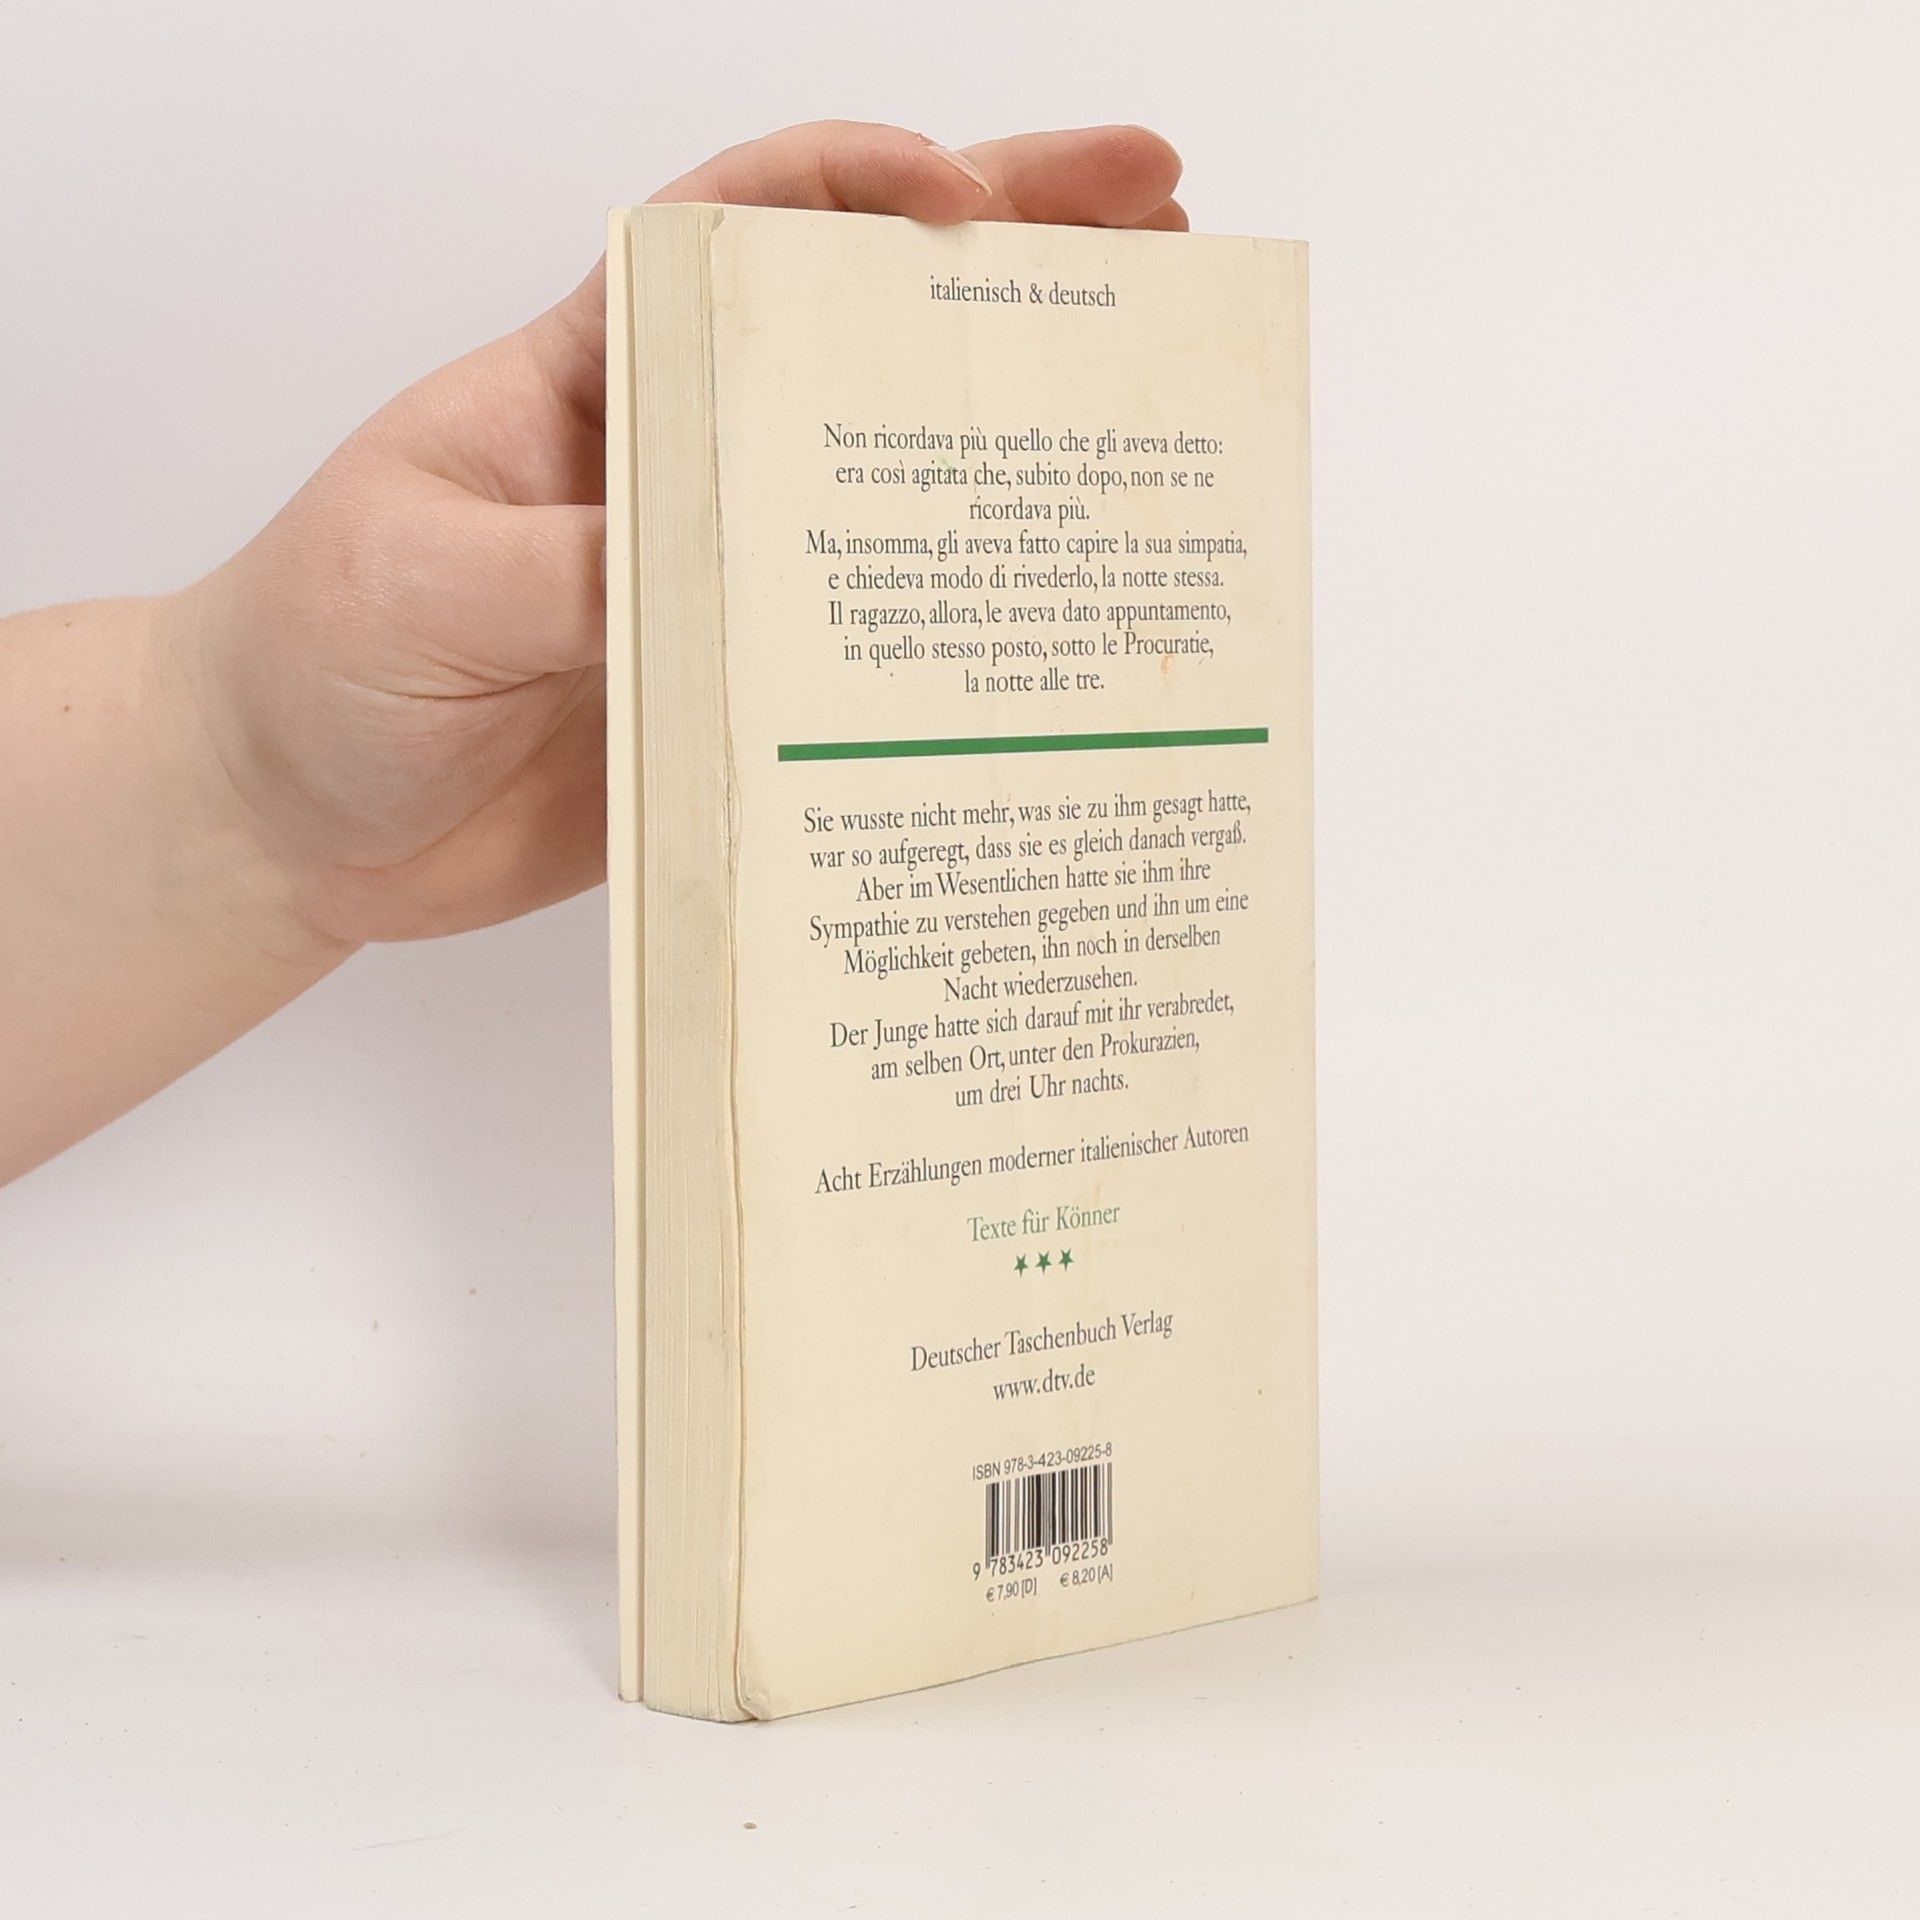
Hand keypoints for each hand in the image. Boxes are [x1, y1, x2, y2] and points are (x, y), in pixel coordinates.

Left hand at [183, 122, 1187, 947]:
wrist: (292, 822)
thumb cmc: (314, 659)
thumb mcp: (426, 581)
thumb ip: (579, 567)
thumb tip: (733, 568)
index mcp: (591, 381)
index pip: (735, 236)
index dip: (857, 187)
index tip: (972, 194)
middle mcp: (676, 463)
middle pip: (856, 329)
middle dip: (1006, 250)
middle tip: (1155, 211)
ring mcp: (715, 580)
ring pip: (884, 485)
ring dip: (1008, 430)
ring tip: (1146, 375)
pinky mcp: (733, 694)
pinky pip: (856, 654)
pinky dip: (954, 633)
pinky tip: (1047, 613)